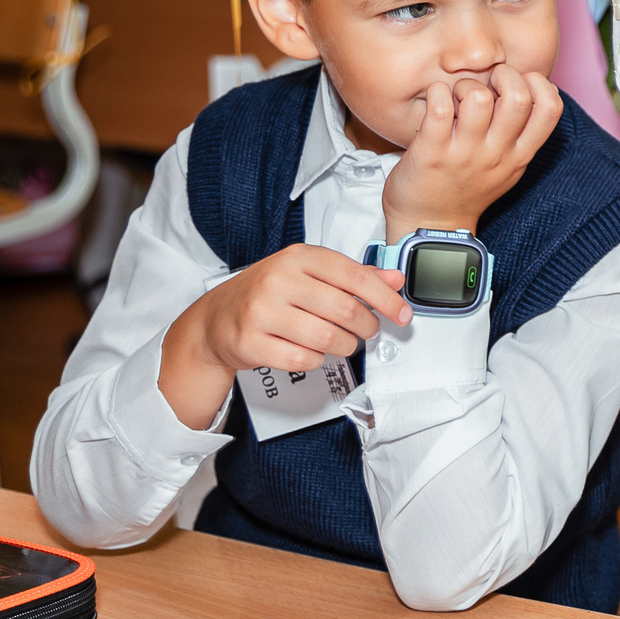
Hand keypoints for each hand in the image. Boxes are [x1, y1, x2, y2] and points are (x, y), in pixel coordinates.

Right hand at [160, 245, 410, 425]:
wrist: (217, 318)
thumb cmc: (269, 293)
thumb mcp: (310, 273)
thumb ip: (354, 276)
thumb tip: (395, 279)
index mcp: (299, 258)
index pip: (355, 276)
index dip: (386, 298)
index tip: (402, 314)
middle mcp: (279, 280)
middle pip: (344, 310)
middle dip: (366, 326)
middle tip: (367, 330)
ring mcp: (262, 312)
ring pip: (326, 338)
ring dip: (344, 346)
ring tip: (341, 342)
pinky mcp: (250, 342)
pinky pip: (302, 359)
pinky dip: (315, 360)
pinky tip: (310, 351)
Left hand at [384, 69, 560, 239]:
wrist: (431, 226)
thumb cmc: (467, 190)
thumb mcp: (507, 168)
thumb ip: (520, 136)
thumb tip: (528, 90)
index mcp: (519, 155)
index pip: (551, 109)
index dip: (539, 83)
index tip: (520, 82)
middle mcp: (497, 154)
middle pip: (519, 97)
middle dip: (504, 74)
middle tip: (488, 81)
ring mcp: (465, 153)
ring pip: (479, 97)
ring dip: (466, 84)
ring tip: (457, 95)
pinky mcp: (432, 152)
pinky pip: (439, 106)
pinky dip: (437, 92)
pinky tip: (435, 101)